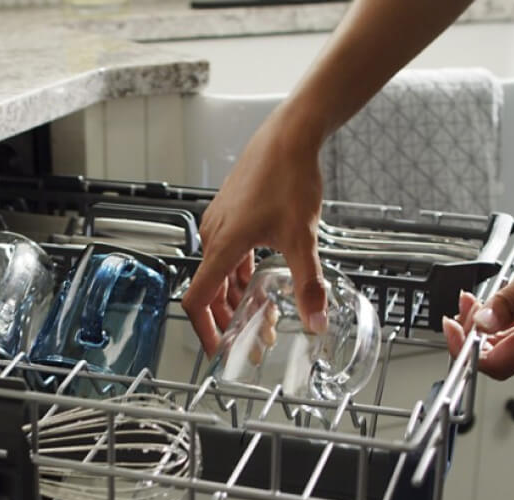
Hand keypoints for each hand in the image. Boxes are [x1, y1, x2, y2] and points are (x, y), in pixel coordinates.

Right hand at [181, 108, 328, 356]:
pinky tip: (260, 282)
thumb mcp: (301, 238)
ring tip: (261, 316)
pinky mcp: (231, 213)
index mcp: (223, 246)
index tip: (218, 349)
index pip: (197, 300)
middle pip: (211, 291)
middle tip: (252, 340)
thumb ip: (308, 285)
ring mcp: (221, 222)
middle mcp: (215, 235)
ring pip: (220, 273)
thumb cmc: (288, 177)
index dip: (205, 330)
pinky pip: (228, 254)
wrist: (290, 136)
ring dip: (237, 298)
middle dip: (230, 320)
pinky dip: (240, 275)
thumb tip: (316, 320)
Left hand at [443, 180, 513, 378]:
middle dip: (472, 336)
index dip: (469, 352)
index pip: (498, 364)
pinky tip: (492, 295)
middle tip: (458, 311)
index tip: (452, 330)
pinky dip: (500, 313)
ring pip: (509, 338)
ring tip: (470, 300)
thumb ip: (509, 301)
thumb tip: (481, 325)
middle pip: (500, 355)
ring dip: (484, 323)